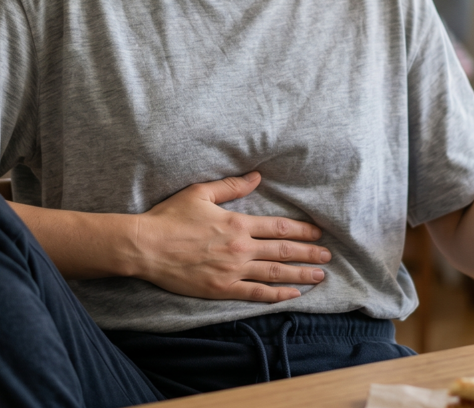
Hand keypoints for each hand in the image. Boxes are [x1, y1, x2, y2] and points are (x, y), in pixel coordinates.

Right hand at [134, 171, 330, 301]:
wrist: (146, 247)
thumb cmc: (170, 217)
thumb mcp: (200, 193)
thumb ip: (231, 186)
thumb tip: (256, 177)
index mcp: (237, 223)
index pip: (278, 228)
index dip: (302, 231)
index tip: (317, 233)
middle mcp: (240, 248)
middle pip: (283, 251)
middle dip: (308, 254)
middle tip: (327, 256)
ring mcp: (232, 271)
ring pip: (275, 273)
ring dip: (300, 275)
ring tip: (319, 277)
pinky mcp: (221, 289)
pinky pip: (256, 294)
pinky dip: (276, 295)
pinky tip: (292, 295)